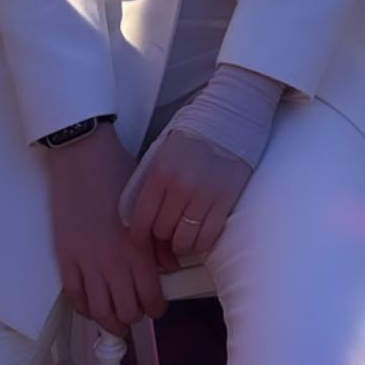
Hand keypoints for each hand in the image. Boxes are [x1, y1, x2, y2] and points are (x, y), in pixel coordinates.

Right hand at [43, 123, 166, 331]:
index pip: (151, 297)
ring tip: (115, 320)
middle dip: (134, 317)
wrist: (83, 157)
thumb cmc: (118, 174)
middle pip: (126, 312)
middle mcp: (113, 262)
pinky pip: (75, 297)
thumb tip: (166, 268)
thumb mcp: (147, 207)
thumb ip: (156, 241)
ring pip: (100, 312)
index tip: (156, 305)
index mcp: (138, 249)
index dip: (156, 308)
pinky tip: (91, 305)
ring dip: (110, 322)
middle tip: (136, 311)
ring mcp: (86, 262)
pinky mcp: (65, 258)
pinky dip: (84, 308)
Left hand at [123, 128, 252, 265]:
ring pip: (184, 240)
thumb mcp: (160, 154)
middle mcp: (181, 186)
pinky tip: (198, 238)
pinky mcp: (226, 200)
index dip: (139, 236)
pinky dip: (200, 243)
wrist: (230, 119)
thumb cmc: (192, 137)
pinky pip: (208, 237)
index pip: (142, 218)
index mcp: (160, 172)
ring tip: (181, 239)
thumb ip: (146, 184)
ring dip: (180, 245)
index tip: (142, 240)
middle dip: (160, 238)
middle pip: (162, 231)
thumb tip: (134, 218)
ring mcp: (205, 194)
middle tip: (164, 237)